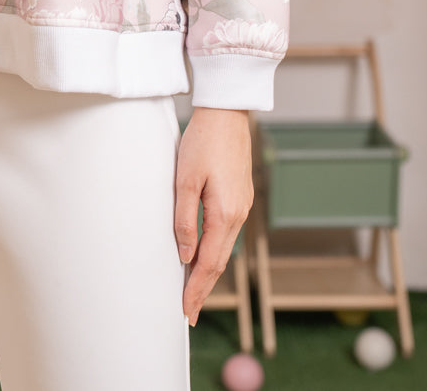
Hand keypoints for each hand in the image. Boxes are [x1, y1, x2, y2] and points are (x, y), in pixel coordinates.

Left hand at [174, 107, 252, 325]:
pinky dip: (215, 250)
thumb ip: (184, 219)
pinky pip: (227, 233)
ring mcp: (242, 205)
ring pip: (224, 248)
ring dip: (209, 271)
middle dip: (203, 288)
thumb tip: (185, 255)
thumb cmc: (203, 141)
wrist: (227, 113)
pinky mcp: (240, 196)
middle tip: (188, 312)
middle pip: (219, 262)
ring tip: (192, 290)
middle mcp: (238, 214)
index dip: (196, 289)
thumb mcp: (185, 179)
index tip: (186, 311)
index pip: (209, 263)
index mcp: (225, 213)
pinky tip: (204, 254)